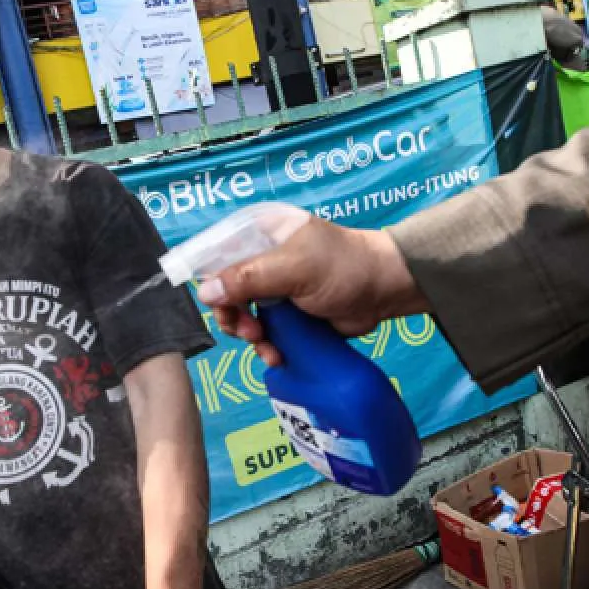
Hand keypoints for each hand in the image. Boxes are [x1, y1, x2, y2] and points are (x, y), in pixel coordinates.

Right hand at [196, 219, 426, 364]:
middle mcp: (262, 258)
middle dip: (233, 315)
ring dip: (249, 335)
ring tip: (266, 346)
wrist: (385, 290)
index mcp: (259, 233)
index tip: (218, 305)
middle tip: (249, 332)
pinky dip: (266, 345)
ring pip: (242, 314)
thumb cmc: (342, 267)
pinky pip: (263, 330)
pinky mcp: (287, 312)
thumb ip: (248, 279)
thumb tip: (204, 293)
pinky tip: (277, 355)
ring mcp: (274, 287)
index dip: (211, 281)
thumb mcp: (293, 269)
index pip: (217, 254)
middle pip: (225, 290)